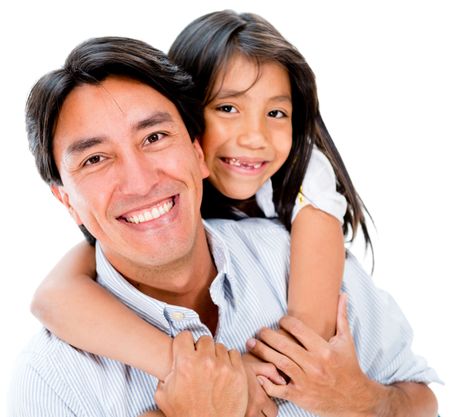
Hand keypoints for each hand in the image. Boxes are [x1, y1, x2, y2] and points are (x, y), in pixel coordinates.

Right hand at [155, 332, 247, 416]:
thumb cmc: (186, 415)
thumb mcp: (163, 395)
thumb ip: (165, 373)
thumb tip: (170, 362)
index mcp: (185, 364)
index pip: (184, 336)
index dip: (184, 343)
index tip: (186, 349)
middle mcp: (206, 362)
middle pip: (204, 339)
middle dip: (201, 349)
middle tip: (199, 361)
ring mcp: (224, 367)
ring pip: (219, 346)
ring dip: (215, 355)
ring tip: (212, 369)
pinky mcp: (238, 373)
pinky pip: (233, 354)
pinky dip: (229, 360)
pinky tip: (223, 372)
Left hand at [247, 294, 380, 416]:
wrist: (355, 400)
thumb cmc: (348, 366)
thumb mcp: (346, 341)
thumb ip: (341, 316)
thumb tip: (342, 294)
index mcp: (324, 350)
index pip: (298, 330)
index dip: (286, 322)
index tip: (280, 320)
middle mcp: (314, 365)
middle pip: (285, 346)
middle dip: (268, 336)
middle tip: (259, 330)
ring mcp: (306, 382)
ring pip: (279, 364)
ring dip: (262, 352)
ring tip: (251, 343)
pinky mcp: (300, 396)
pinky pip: (279, 389)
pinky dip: (267, 383)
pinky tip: (257, 373)